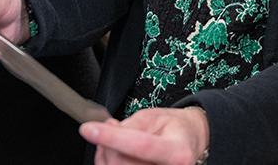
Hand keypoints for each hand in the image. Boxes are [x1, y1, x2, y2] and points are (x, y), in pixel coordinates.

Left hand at [82, 106, 209, 164]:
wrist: (189, 145)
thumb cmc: (173, 130)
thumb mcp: (154, 117)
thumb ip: (129, 126)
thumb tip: (104, 133)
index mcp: (177, 152)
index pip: (140, 145)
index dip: (112, 138)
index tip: (89, 129)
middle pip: (121, 162)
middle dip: (106, 144)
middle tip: (109, 128)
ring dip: (105, 155)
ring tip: (113, 140)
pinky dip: (108, 163)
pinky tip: (114, 153)